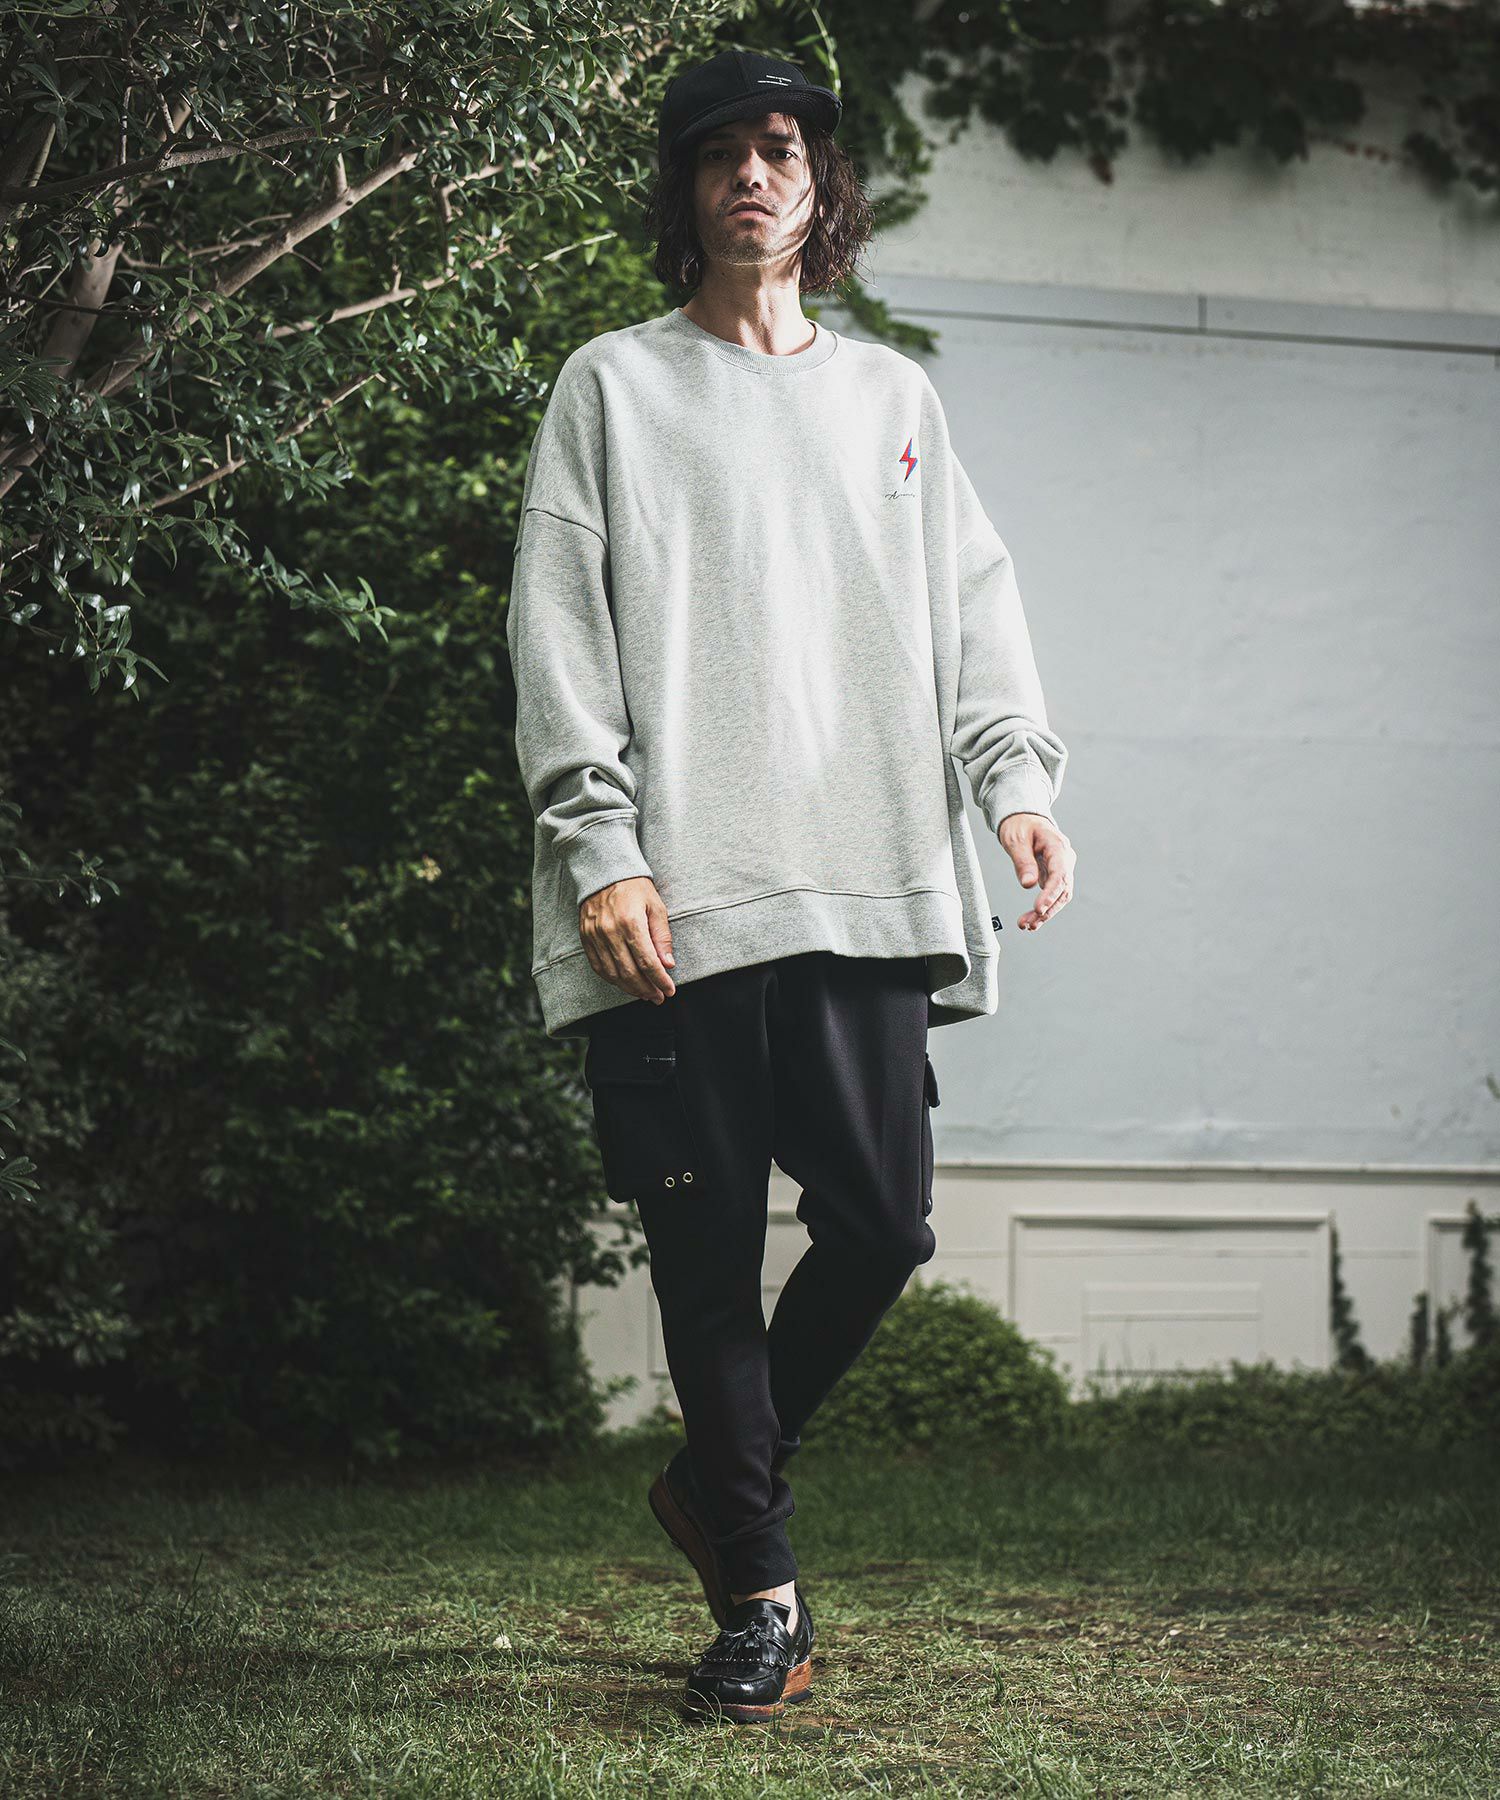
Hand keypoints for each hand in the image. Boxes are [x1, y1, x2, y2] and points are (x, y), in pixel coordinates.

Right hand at [579, 875, 677, 1001]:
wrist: (605, 871)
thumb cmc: (635, 888)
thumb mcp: (656, 907)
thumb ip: (662, 937)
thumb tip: (668, 964)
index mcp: (631, 922)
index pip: (647, 962)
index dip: (660, 980)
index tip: (669, 990)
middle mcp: (610, 932)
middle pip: (629, 973)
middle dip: (646, 989)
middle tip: (658, 997)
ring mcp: (595, 936)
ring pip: (612, 974)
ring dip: (630, 989)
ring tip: (644, 993)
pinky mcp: (585, 938)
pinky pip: (598, 967)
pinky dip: (612, 979)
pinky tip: (625, 983)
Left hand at [999, 812, 1074, 930]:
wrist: (1024, 818)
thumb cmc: (1019, 825)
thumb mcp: (1015, 840)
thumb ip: (1023, 862)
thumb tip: (1028, 885)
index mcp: (1058, 846)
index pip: (1060, 874)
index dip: (1050, 894)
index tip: (1039, 909)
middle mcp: (1065, 859)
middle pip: (1063, 889)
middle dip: (1047, 910)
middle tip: (1029, 924)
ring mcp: (1062, 868)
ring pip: (1060, 896)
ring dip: (1045, 913)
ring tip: (1026, 926)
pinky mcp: (1055, 876)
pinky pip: (1053, 895)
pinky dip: (1043, 909)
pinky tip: (1031, 921)